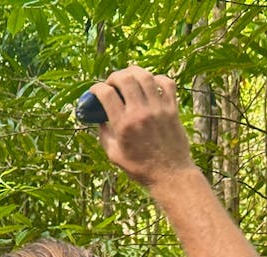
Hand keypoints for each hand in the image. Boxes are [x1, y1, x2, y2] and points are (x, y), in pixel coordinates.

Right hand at [88, 66, 195, 187]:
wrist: (169, 174)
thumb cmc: (139, 168)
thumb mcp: (114, 155)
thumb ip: (104, 135)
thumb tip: (100, 120)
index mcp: (123, 125)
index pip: (106, 94)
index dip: (97, 88)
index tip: (94, 90)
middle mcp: (140, 113)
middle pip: (125, 79)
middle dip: (114, 76)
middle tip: (111, 82)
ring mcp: (158, 109)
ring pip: (145, 76)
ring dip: (134, 72)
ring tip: (129, 76)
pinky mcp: (172, 109)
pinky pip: (167, 83)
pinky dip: (157, 78)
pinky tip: (151, 83)